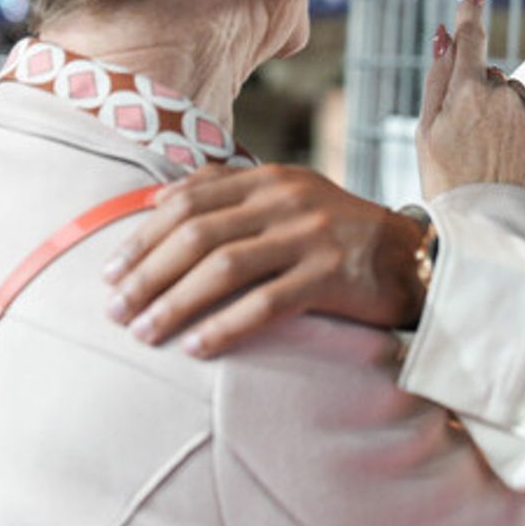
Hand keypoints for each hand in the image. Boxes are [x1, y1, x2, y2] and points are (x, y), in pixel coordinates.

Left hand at [103, 164, 426, 356]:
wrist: (414, 256)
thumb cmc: (339, 232)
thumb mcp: (289, 197)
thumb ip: (231, 194)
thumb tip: (158, 200)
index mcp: (269, 178)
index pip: (189, 200)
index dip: (143, 236)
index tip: (110, 271)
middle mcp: (285, 200)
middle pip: (197, 234)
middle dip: (147, 273)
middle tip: (113, 309)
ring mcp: (309, 236)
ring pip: (223, 266)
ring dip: (174, 302)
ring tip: (142, 332)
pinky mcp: (330, 275)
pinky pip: (266, 303)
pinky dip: (224, 325)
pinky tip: (195, 347)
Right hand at [417, 0, 524, 199]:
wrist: (488, 223)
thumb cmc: (448, 179)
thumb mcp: (426, 128)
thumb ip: (437, 76)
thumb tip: (444, 35)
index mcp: (466, 90)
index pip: (470, 39)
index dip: (469, 14)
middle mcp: (502, 94)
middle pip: (491, 74)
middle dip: (479, 90)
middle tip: (466, 133)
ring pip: (515, 91)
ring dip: (504, 107)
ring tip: (491, 147)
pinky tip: (514, 146)